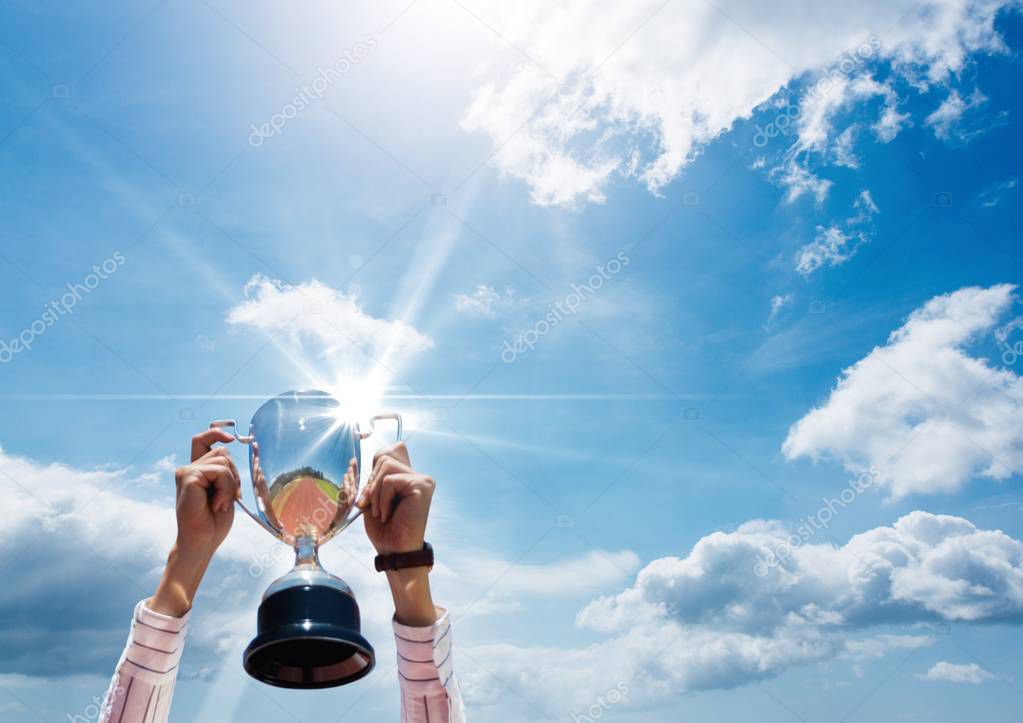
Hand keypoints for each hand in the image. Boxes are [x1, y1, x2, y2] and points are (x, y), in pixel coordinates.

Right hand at [149, 428, 241, 616]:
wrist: (202, 541)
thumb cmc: (213, 521)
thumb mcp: (224, 490)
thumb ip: (224, 471)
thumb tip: (230, 447)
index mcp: (196, 470)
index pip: (202, 439)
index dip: (216, 433)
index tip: (231, 438)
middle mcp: (188, 468)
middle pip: (222, 452)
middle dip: (234, 474)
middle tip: (229, 497)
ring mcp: (186, 472)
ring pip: (223, 461)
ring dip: (230, 483)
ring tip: (220, 503)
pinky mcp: (188, 477)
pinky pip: (219, 471)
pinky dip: (226, 488)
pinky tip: (217, 504)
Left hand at [356, 441, 434, 554]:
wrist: (394, 552)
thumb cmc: (384, 529)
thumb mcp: (374, 498)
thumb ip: (377, 476)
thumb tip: (377, 453)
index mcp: (409, 478)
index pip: (387, 454)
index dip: (372, 472)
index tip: (368, 497)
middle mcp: (419, 477)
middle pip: (384, 458)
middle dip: (370, 484)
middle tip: (371, 508)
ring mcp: (423, 480)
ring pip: (386, 465)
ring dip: (376, 492)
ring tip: (380, 512)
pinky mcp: (422, 485)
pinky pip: (390, 480)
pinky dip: (382, 499)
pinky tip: (388, 514)